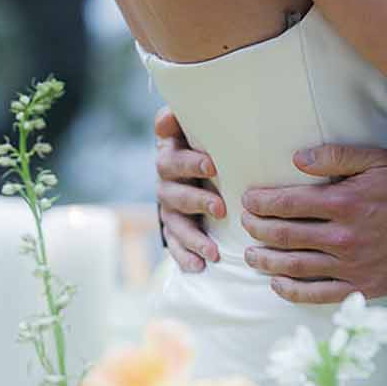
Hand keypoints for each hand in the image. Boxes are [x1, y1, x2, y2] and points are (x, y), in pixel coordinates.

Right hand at [154, 106, 225, 272]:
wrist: (193, 170)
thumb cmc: (201, 145)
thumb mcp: (192, 129)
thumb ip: (180, 120)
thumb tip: (166, 119)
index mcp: (170, 158)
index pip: (171, 160)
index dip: (189, 163)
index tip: (213, 165)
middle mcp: (166, 185)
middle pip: (173, 194)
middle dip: (197, 201)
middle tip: (220, 208)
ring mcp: (168, 210)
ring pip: (175, 225)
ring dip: (194, 238)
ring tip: (214, 251)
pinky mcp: (173, 231)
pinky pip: (175, 246)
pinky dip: (186, 258)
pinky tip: (200, 267)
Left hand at [241, 144, 386, 304]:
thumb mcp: (377, 160)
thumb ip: (335, 157)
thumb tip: (298, 158)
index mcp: (343, 203)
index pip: (287, 203)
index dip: (261, 202)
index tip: (248, 200)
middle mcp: (341, 237)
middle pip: (284, 236)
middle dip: (257, 229)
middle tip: (245, 224)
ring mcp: (349, 265)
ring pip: (293, 267)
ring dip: (266, 261)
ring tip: (251, 254)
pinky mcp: (359, 286)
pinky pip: (316, 294)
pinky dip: (291, 290)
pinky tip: (276, 283)